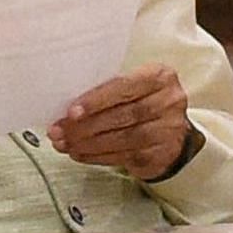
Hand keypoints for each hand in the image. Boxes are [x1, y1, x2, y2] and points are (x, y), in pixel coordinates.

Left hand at [48, 63, 201, 180]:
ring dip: (88, 143)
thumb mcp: (133, 87)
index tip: (71, 112)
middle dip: (87, 125)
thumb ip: (109, 91)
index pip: (126, 86)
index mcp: (160, 76)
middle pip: (124, 114)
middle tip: (59, 131)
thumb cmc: (143, 103)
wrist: (172, 133)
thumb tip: (67, 108)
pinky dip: (97, 156)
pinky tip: (80, 154)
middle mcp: (169, 101)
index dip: (97, 100)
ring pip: (123, 138)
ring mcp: (168, 130)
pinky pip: (124, 156)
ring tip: (65, 144)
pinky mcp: (161, 154)